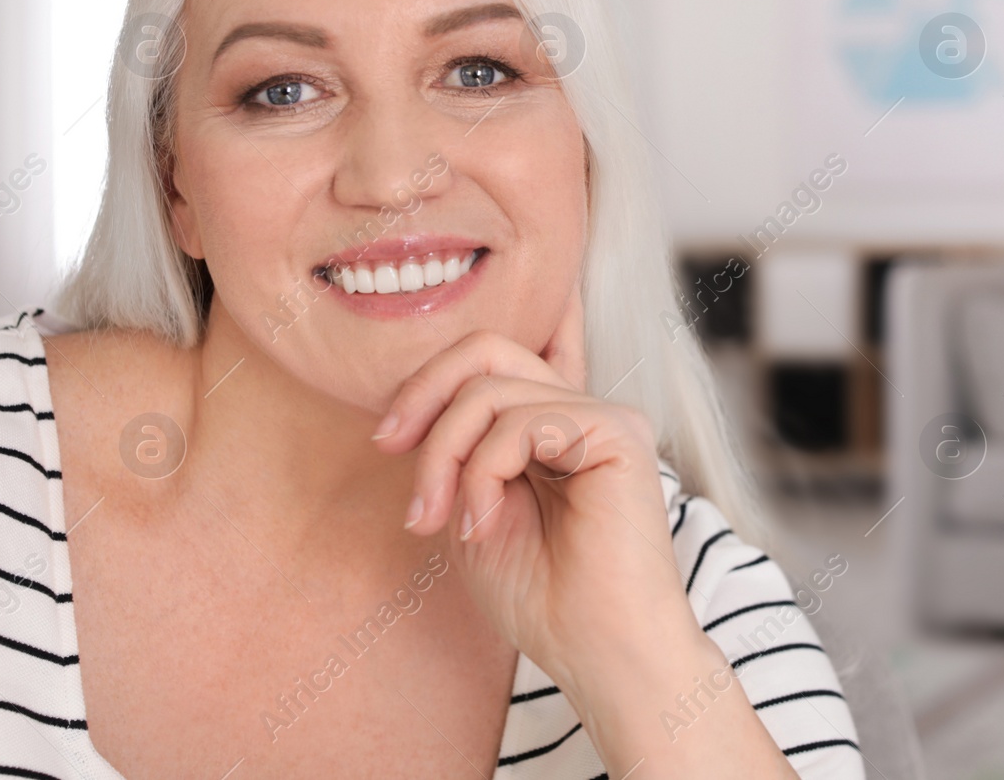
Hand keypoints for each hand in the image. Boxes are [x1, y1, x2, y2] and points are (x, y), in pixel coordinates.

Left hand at [370, 284, 700, 698]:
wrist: (599, 652)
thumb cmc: (542, 597)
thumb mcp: (471, 508)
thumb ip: (457, 450)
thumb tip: (413, 399)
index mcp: (551, 426)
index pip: (493, 356)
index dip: (430, 377)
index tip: (386, 439)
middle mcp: (581, 411)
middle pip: (485, 351)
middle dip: (422, 396)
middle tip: (388, 450)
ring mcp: (603, 417)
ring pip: (490, 389)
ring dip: (444, 455)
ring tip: (441, 520)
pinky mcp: (617, 432)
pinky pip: (522, 422)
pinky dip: (482, 472)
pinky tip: (482, 523)